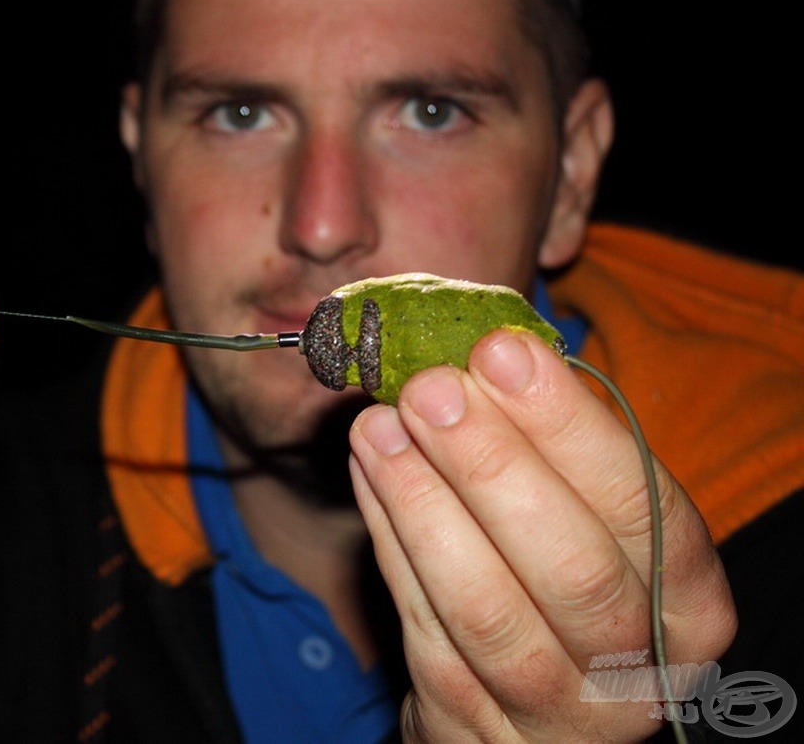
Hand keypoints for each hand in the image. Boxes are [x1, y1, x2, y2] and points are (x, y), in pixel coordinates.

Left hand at [348, 328, 735, 740]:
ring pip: (486, 609)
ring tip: (378, 426)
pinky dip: (389, 543)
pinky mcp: (469, 724)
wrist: (522, 707)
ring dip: (423, 504)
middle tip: (429, 387)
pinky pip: (423, 629)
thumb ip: (557, 452)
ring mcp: (552, 713)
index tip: (502, 352)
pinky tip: (368, 474)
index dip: (570, 428)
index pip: (646, 511)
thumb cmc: (560, 580)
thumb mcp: (590, 522)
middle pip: (572, 570)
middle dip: (492, 466)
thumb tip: (489, 353)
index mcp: (690, 606)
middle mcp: (634, 671)